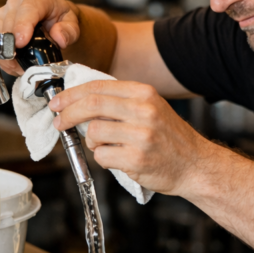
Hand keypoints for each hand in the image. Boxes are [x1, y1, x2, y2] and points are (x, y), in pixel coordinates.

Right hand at [0, 0, 80, 75]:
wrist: (53, 20)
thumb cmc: (60, 20)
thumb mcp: (73, 25)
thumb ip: (69, 32)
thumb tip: (59, 37)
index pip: (27, 9)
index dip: (22, 26)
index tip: (21, 42)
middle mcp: (17, 2)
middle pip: (8, 24)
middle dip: (14, 46)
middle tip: (25, 64)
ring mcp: (4, 12)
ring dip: (6, 53)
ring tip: (21, 64)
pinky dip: (1, 55)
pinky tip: (13, 61)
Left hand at [49, 80, 214, 195]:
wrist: (195, 165)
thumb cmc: (169, 138)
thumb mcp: (150, 108)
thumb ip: (120, 102)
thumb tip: (79, 101)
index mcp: (144, 93)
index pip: (97, 87)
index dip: (71, 95)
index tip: (57, 103)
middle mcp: (144, 110)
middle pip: (91, 106)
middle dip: (68, 115)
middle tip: (59, 122)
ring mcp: (141, 135)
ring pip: (94, 134)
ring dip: (93, 143)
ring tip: (108, 147)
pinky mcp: (137, 159)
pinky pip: (102, 157)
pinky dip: (104, 160)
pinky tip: (120, 159)